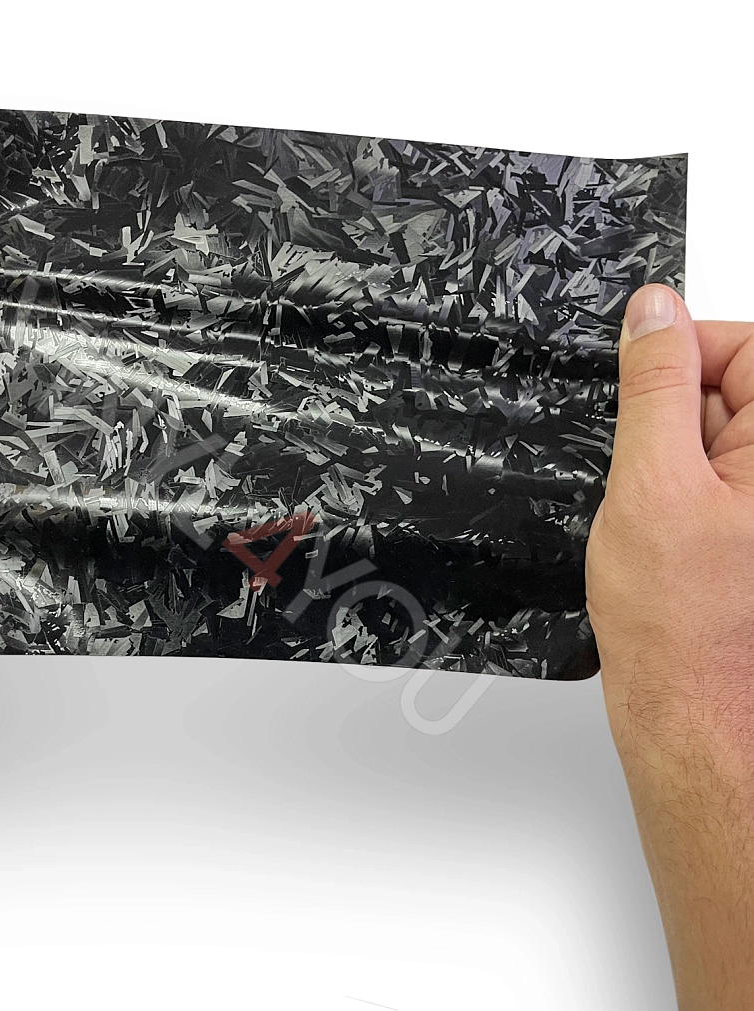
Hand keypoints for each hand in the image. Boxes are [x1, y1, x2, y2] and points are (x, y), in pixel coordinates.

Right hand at [586, 284, 753, 1006]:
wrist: (690, 710)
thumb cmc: (682, 623)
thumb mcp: (650, 483)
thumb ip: (653, 387)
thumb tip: (653, 311)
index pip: (744, 346)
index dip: (680, 360)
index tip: (643, 401)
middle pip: (730, 389)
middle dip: (673, 421)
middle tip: (653, 483)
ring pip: (711, 435)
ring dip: (671, 461)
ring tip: (662, 521)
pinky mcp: (750, 529)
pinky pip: (708, 477)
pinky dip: (676, 491)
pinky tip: (668, 536)